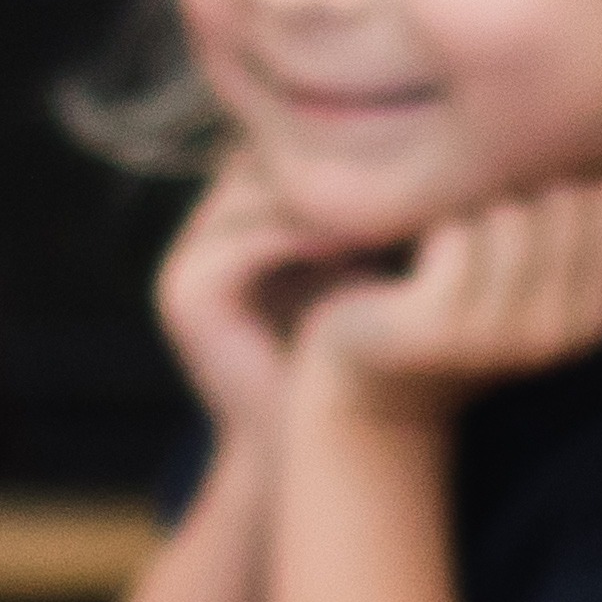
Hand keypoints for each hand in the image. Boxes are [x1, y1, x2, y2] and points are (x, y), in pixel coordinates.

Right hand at [153, 153, 391, 430]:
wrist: (304, 453)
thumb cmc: (344, 365)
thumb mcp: (355, 274)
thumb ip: (362, 216)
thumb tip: (420, 152)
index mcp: (230, 232)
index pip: (277, 157)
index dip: (336, 148)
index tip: (405, 150)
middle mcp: (197, 243)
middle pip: (259, 165)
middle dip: (327, 159)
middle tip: (397, 154)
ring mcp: (182, 268)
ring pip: (253, 194)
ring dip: (320, 190)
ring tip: (384, 187)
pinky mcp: (185, 295)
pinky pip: (249, 240)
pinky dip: (306, 231)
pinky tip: (361, 233)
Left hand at [298, 178, 601, 417]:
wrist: (377, 377)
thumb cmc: (462, 301)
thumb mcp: (536, 271)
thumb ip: (585, 231)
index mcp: (591, 321)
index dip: (569, 174)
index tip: (529, 191)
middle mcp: (554, 334)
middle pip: (563, 203)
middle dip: (521, 185)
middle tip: (481, 217)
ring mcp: (498, 336)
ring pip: (509, 216)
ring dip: (474, 207)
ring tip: (452, 239)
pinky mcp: (440, 328)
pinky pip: (456, 235)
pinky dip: (435, 228)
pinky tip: (420, 258)